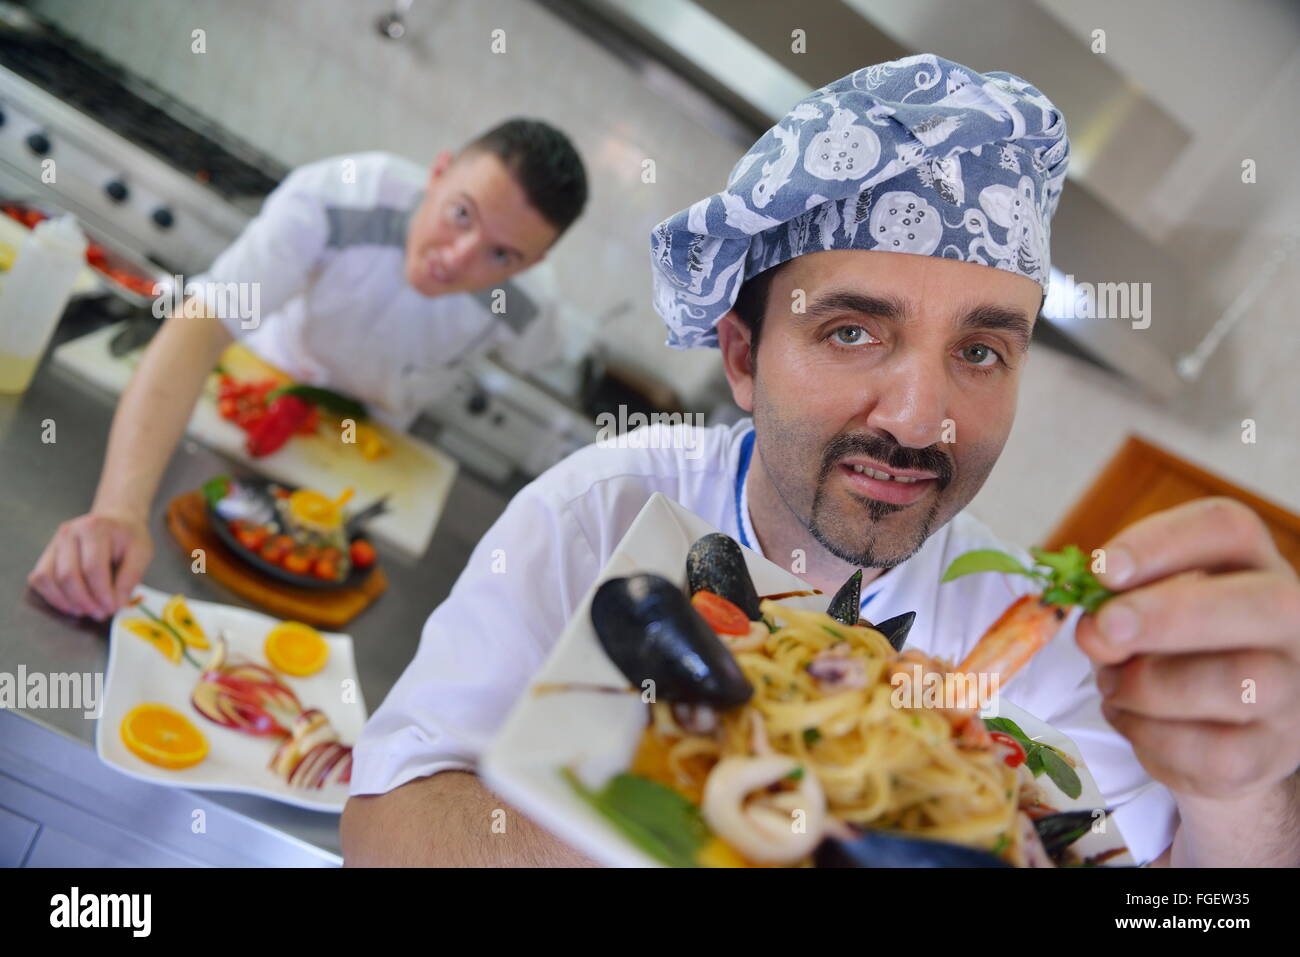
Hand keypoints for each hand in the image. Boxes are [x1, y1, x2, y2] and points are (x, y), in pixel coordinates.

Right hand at [27, 510, 153, 619]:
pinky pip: (40, 579)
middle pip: (68, 575)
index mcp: (95, 528)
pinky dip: (52, 596)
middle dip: (84, 601)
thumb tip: (116, 604)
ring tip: (86, 611)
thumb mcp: (142, 553)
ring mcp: (54, 542)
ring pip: (49, 578)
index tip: (112, 608)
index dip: (101, 593)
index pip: (93, 567)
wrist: (115, 521)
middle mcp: (69, 532)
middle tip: (100, 614)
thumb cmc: (128, 538)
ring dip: (66, 601)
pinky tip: (71, 605)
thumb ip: (130, 578)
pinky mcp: (46, 554)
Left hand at [1075, 497, 1299, 802]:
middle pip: (1260, 604)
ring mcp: (1292, 690)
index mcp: (1252, 564)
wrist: (1218, 726)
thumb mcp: (1142, 608)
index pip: (1227, 527)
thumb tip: (1094, 630)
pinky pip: (1211, 752)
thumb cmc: (1172, 647)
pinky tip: (1133, 720)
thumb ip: (1114, 606)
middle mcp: (1292, 620)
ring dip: (1148, 686)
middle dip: (1168, 616)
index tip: (1103, 569)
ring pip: (1235, 684)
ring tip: (1113, 684)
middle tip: (1103, 630)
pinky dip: (1151, 737)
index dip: (1161, 542)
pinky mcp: (1269, 754)